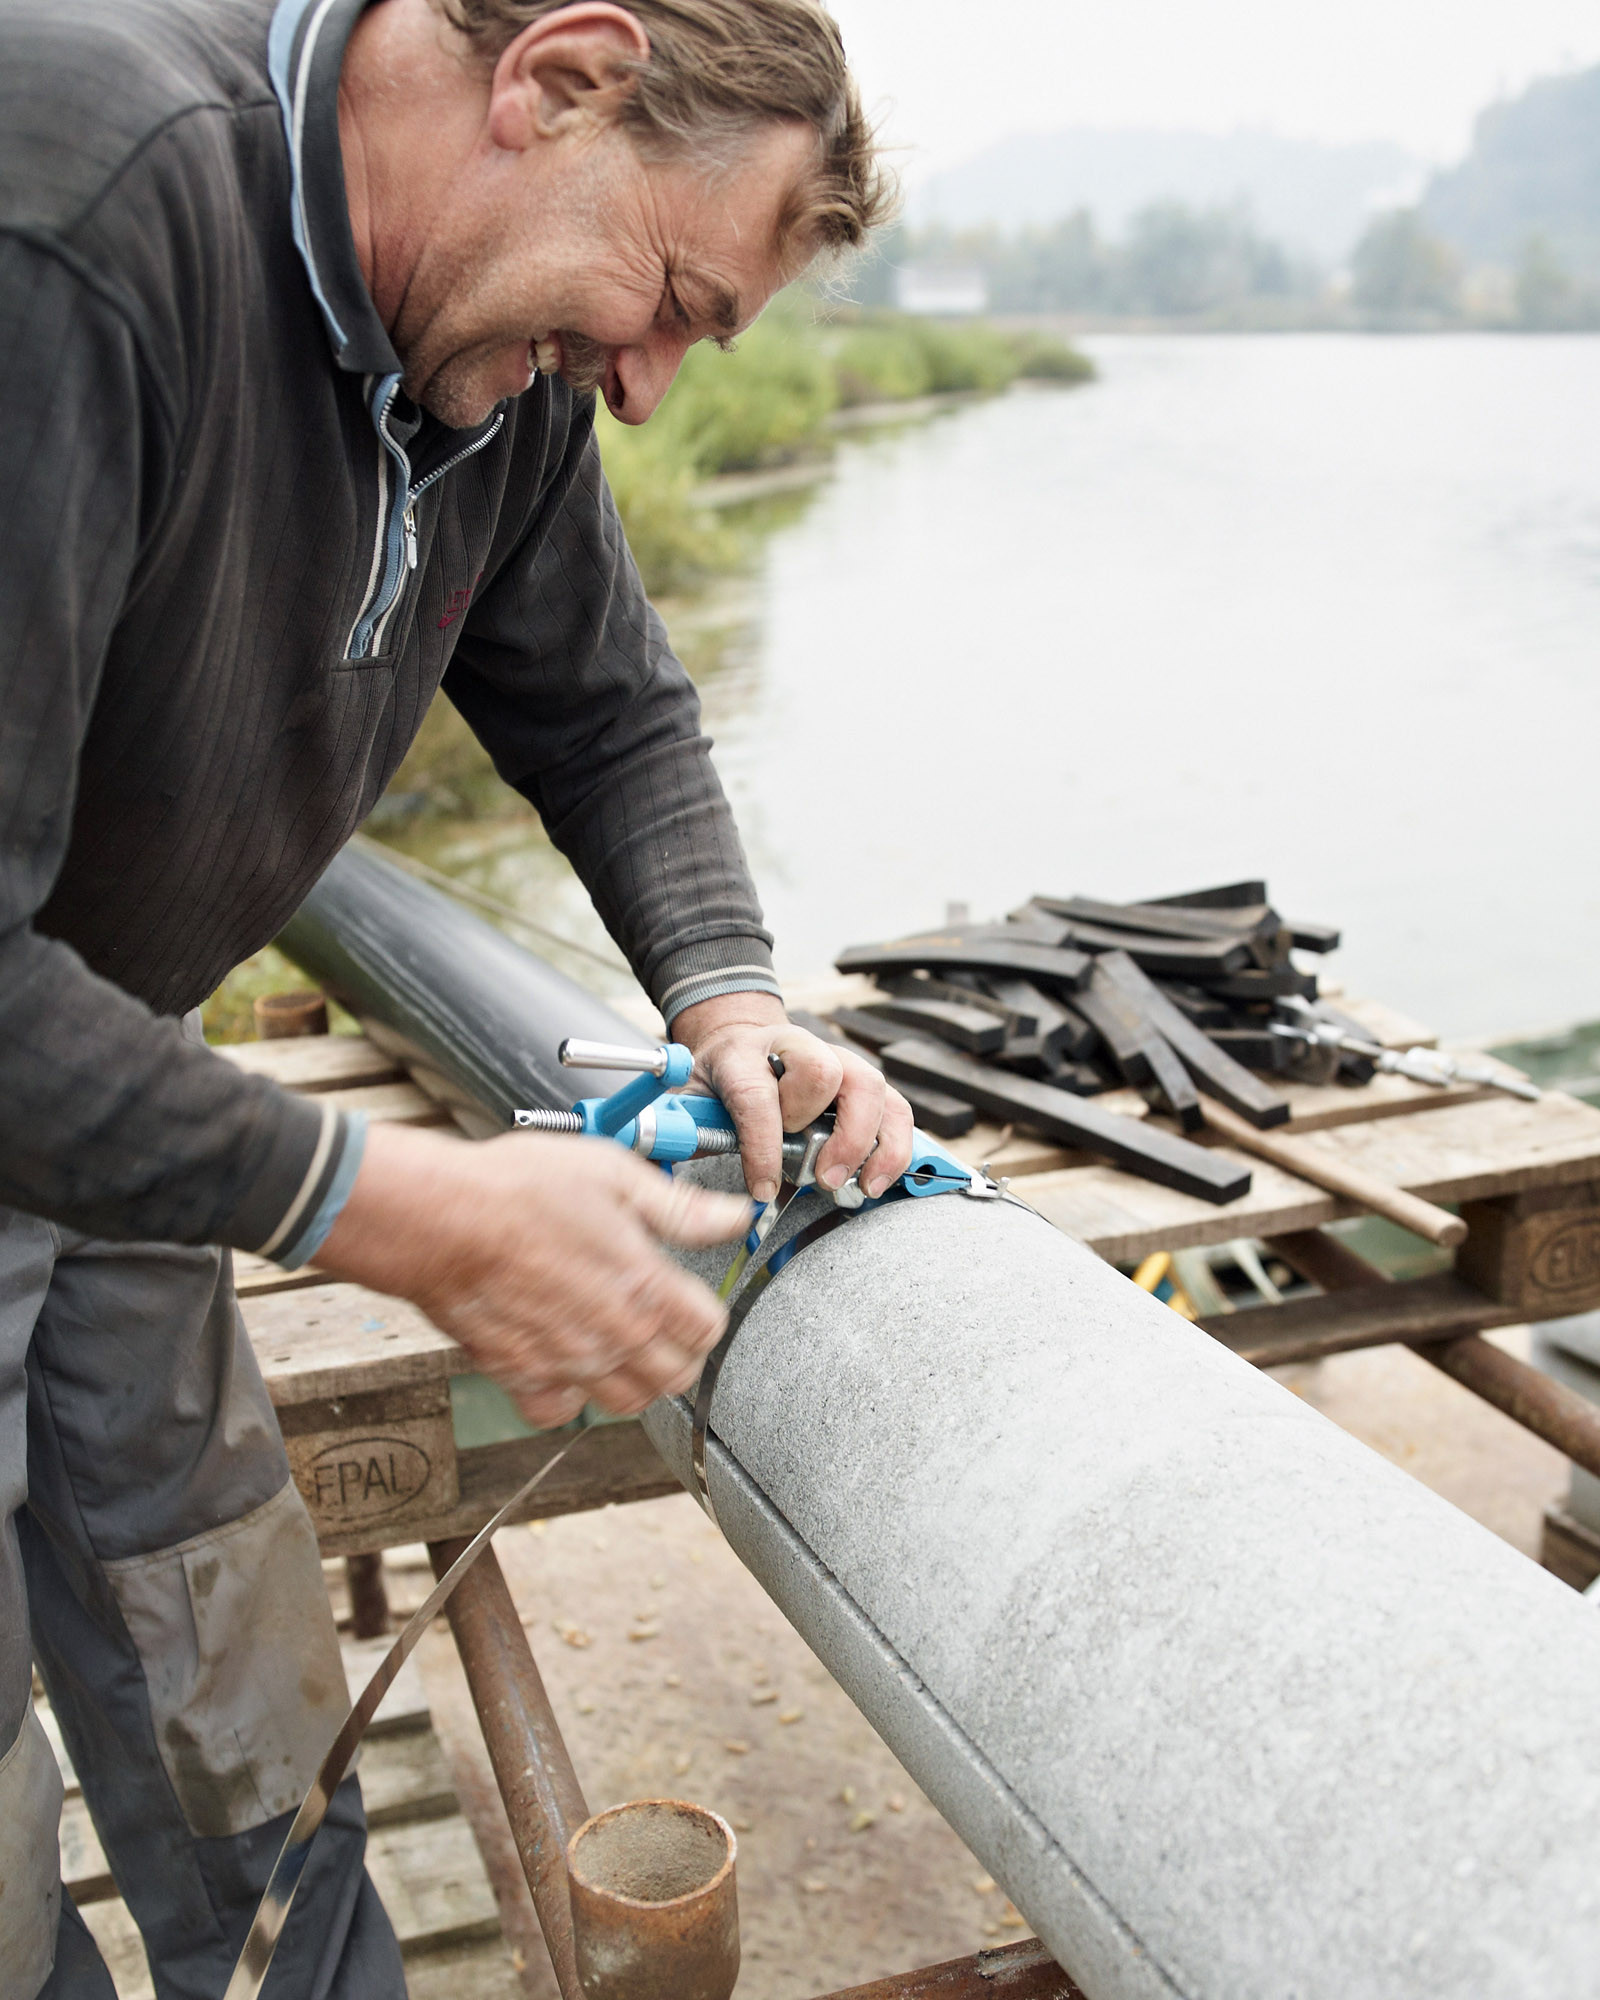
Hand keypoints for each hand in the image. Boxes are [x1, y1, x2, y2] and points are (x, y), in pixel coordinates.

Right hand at [314, 1122, 752, 1427]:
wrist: (438, 1218)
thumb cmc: (518, 1188)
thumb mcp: (614, 1175)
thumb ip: (681, 1208)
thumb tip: (738, 1216)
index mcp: (644, 1284)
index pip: (708, 1328)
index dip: (708, 1311)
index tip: (693, 1296)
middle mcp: (613, 1335)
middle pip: (676, 1375)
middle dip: (682, 1352)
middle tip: (666, 1325)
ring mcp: (567, 1361)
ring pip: (627, 1402)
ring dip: (636, 1380)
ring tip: (624, 1346)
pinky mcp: (519, 1374)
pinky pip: (559, 1412)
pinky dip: (569, 1398)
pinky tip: (568, 1363)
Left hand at [670, 993, 915, 1204]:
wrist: (743, 1042)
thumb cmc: (720, 1080)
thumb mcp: (690, 1099)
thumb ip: (691, 1130)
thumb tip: (685, 1163)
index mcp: (742, 1054)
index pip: (756, 1095)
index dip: (762, 1146)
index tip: (762, 1190)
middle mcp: (794, 1048)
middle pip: (824, 1073)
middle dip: (824, 1130)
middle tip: (819, 1177)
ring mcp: (835, 1060)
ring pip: (870, 1086)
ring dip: (868, 1142)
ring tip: (857, 1184)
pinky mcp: (863, 1081)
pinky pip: (895, 1107)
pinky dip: (893, 1146)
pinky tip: (877, 1178)